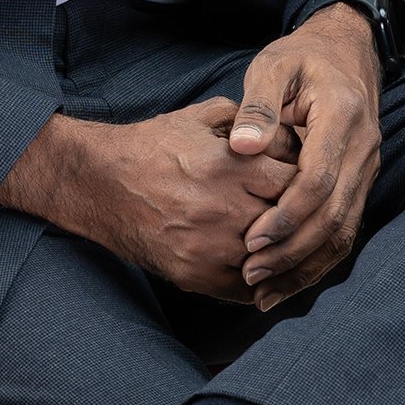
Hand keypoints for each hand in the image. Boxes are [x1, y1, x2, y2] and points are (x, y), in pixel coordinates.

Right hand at [0, 95, 301, 301]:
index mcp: (229, 166)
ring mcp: (209, 248)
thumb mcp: (200, 116)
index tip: (302, 179)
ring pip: (272, 259)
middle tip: (300, 212)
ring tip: (286, 240)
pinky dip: (259, 279)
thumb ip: (246, 118)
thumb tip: (286, 131)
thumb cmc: (152, 145)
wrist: (99, 182)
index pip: (297, 181)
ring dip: (281, 251)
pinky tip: (262, 265)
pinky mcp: (194, 275)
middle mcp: (223, 209)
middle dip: (297, 216)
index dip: (305, 179)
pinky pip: (246, 288)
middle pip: (289, 222)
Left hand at [226, 5, 382, 310]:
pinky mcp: (360, 184)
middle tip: (250, 274)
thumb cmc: (303, 58)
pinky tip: (287, 281)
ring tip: (264, 291)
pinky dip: (317, 260)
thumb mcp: (274, 66)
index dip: (286, 215)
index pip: (319, 180)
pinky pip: (344, 230)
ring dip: (305, 266)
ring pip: (343, 232)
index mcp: (343, 117)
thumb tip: (242, 147)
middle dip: (292, 252)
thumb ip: (258, 105)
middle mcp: (363, 150)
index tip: (251, 240)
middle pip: (334, 216)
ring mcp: (367, 170)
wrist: (346, 51)